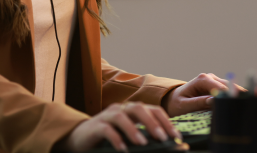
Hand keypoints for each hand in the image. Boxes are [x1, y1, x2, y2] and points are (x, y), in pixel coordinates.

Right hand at [60, 102, 181, 151]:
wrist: (80, 139)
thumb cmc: (109, 139)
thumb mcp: (129, 139)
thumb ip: (144, 139)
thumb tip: (165, 146)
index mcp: (133, 111)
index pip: (153, 110)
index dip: (166, 121)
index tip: (176, 136)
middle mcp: (121, 109)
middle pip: (139, 108)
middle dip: (152, 122)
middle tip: (162, 137)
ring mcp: (107, 116)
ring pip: (121, 115)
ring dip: (133, 129)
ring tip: (143, 143)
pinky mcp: (95, 126)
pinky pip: (106, 129)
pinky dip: (116, 138)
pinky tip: (122, 149)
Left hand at [161, 73, 245, 117]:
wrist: (173, 100)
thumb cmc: (176, 103)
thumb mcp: (184, 105)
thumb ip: (198, 102)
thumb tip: (213, 100)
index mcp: (202, 79)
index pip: (220, 87)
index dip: (228, 96)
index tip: (236, 105)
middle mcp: (210, 77)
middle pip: (229, 86)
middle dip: (236, 96)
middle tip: (246, 108)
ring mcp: (214, 81)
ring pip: (231, 88)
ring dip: (237, 97)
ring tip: (246, 108)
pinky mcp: (217, 87)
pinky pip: (228, 93)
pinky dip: (233, 98)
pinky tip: (240, 106)